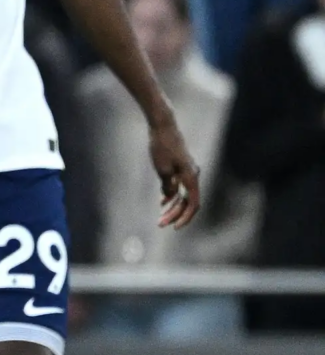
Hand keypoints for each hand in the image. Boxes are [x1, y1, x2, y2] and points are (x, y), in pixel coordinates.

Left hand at [148, 113, 201, 228]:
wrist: (163, 127)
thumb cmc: (161, 147)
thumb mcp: (162, 169)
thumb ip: (168, 186)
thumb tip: (171, 196)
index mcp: (191, 177)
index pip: (192, 204)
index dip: (184, 217)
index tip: (174, 227)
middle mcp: (193, 176)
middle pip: (187, 201)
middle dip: (175, 214)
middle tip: (160, 224)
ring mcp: (188, 172)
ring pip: (183, 195)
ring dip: (173, 207)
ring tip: (160, 217)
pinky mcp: (181, 168)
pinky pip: (179, 186)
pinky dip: (172, 195)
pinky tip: (162, 202)